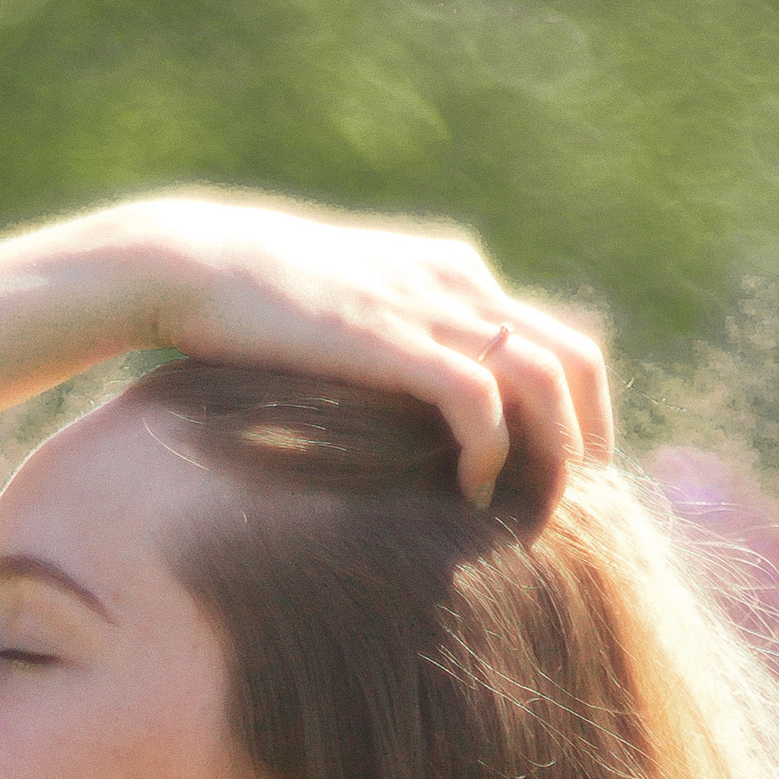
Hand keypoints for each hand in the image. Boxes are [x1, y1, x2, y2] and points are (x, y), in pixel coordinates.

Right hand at [99, 191, 612, 506]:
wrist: (191, 262)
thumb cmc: (250, 306)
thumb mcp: (344, 318)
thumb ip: (389, 351)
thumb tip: (408, 426)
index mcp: (454, 273)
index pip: (557, 341)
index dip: (577, 416)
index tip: (564, 481)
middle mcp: (459, 282)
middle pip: (575, 359)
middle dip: (587, 441)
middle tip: (575, 513)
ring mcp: (431, 306)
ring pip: (545, 380)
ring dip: (552, 457)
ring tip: (534, 516)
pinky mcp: (394, 338)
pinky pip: (479, 400)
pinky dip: (490, 453)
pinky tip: (469, 495)